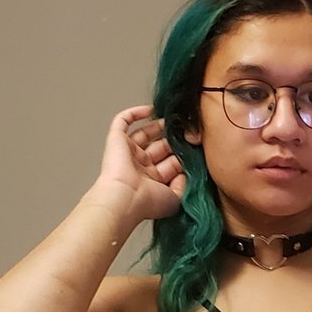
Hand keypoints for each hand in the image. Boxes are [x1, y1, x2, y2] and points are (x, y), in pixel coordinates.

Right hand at [95, 105, 184, 222]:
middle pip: (159, 147)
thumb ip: (183, 185)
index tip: (195, 147)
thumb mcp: (175, 198)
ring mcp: (128, 152)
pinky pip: (122, 121)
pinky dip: (135, 113)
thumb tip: (186, 173)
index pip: (170, 164)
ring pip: (143, 133)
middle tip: (186, 131)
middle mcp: (140, 166)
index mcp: (152, 181)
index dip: (182, 155)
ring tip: (173, 119)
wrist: (126, 198)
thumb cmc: (147, 202)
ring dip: (158, 125)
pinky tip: (150, 109)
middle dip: (173, 139)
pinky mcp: (116, 140)